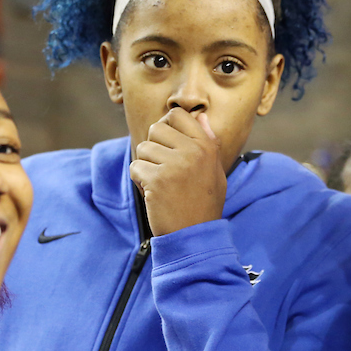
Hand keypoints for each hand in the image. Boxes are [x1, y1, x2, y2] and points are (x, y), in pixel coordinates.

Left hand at [129, 109, 226, 235]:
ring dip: (146, 166)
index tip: (167, 143)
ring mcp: (174, 165)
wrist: (195, 236)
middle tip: (162, 168)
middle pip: (156, 129)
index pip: (177, 115)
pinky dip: (139, 181)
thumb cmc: (204, 203)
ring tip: (160, 184)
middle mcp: (192, 152)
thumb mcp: (215, 171)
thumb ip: (208, 142)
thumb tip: (199, 116)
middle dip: (154, 147)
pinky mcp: (157, 180)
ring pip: (143, 148)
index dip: (167, 126)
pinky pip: (135, 167)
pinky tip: (153, 193)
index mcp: (206, 146)